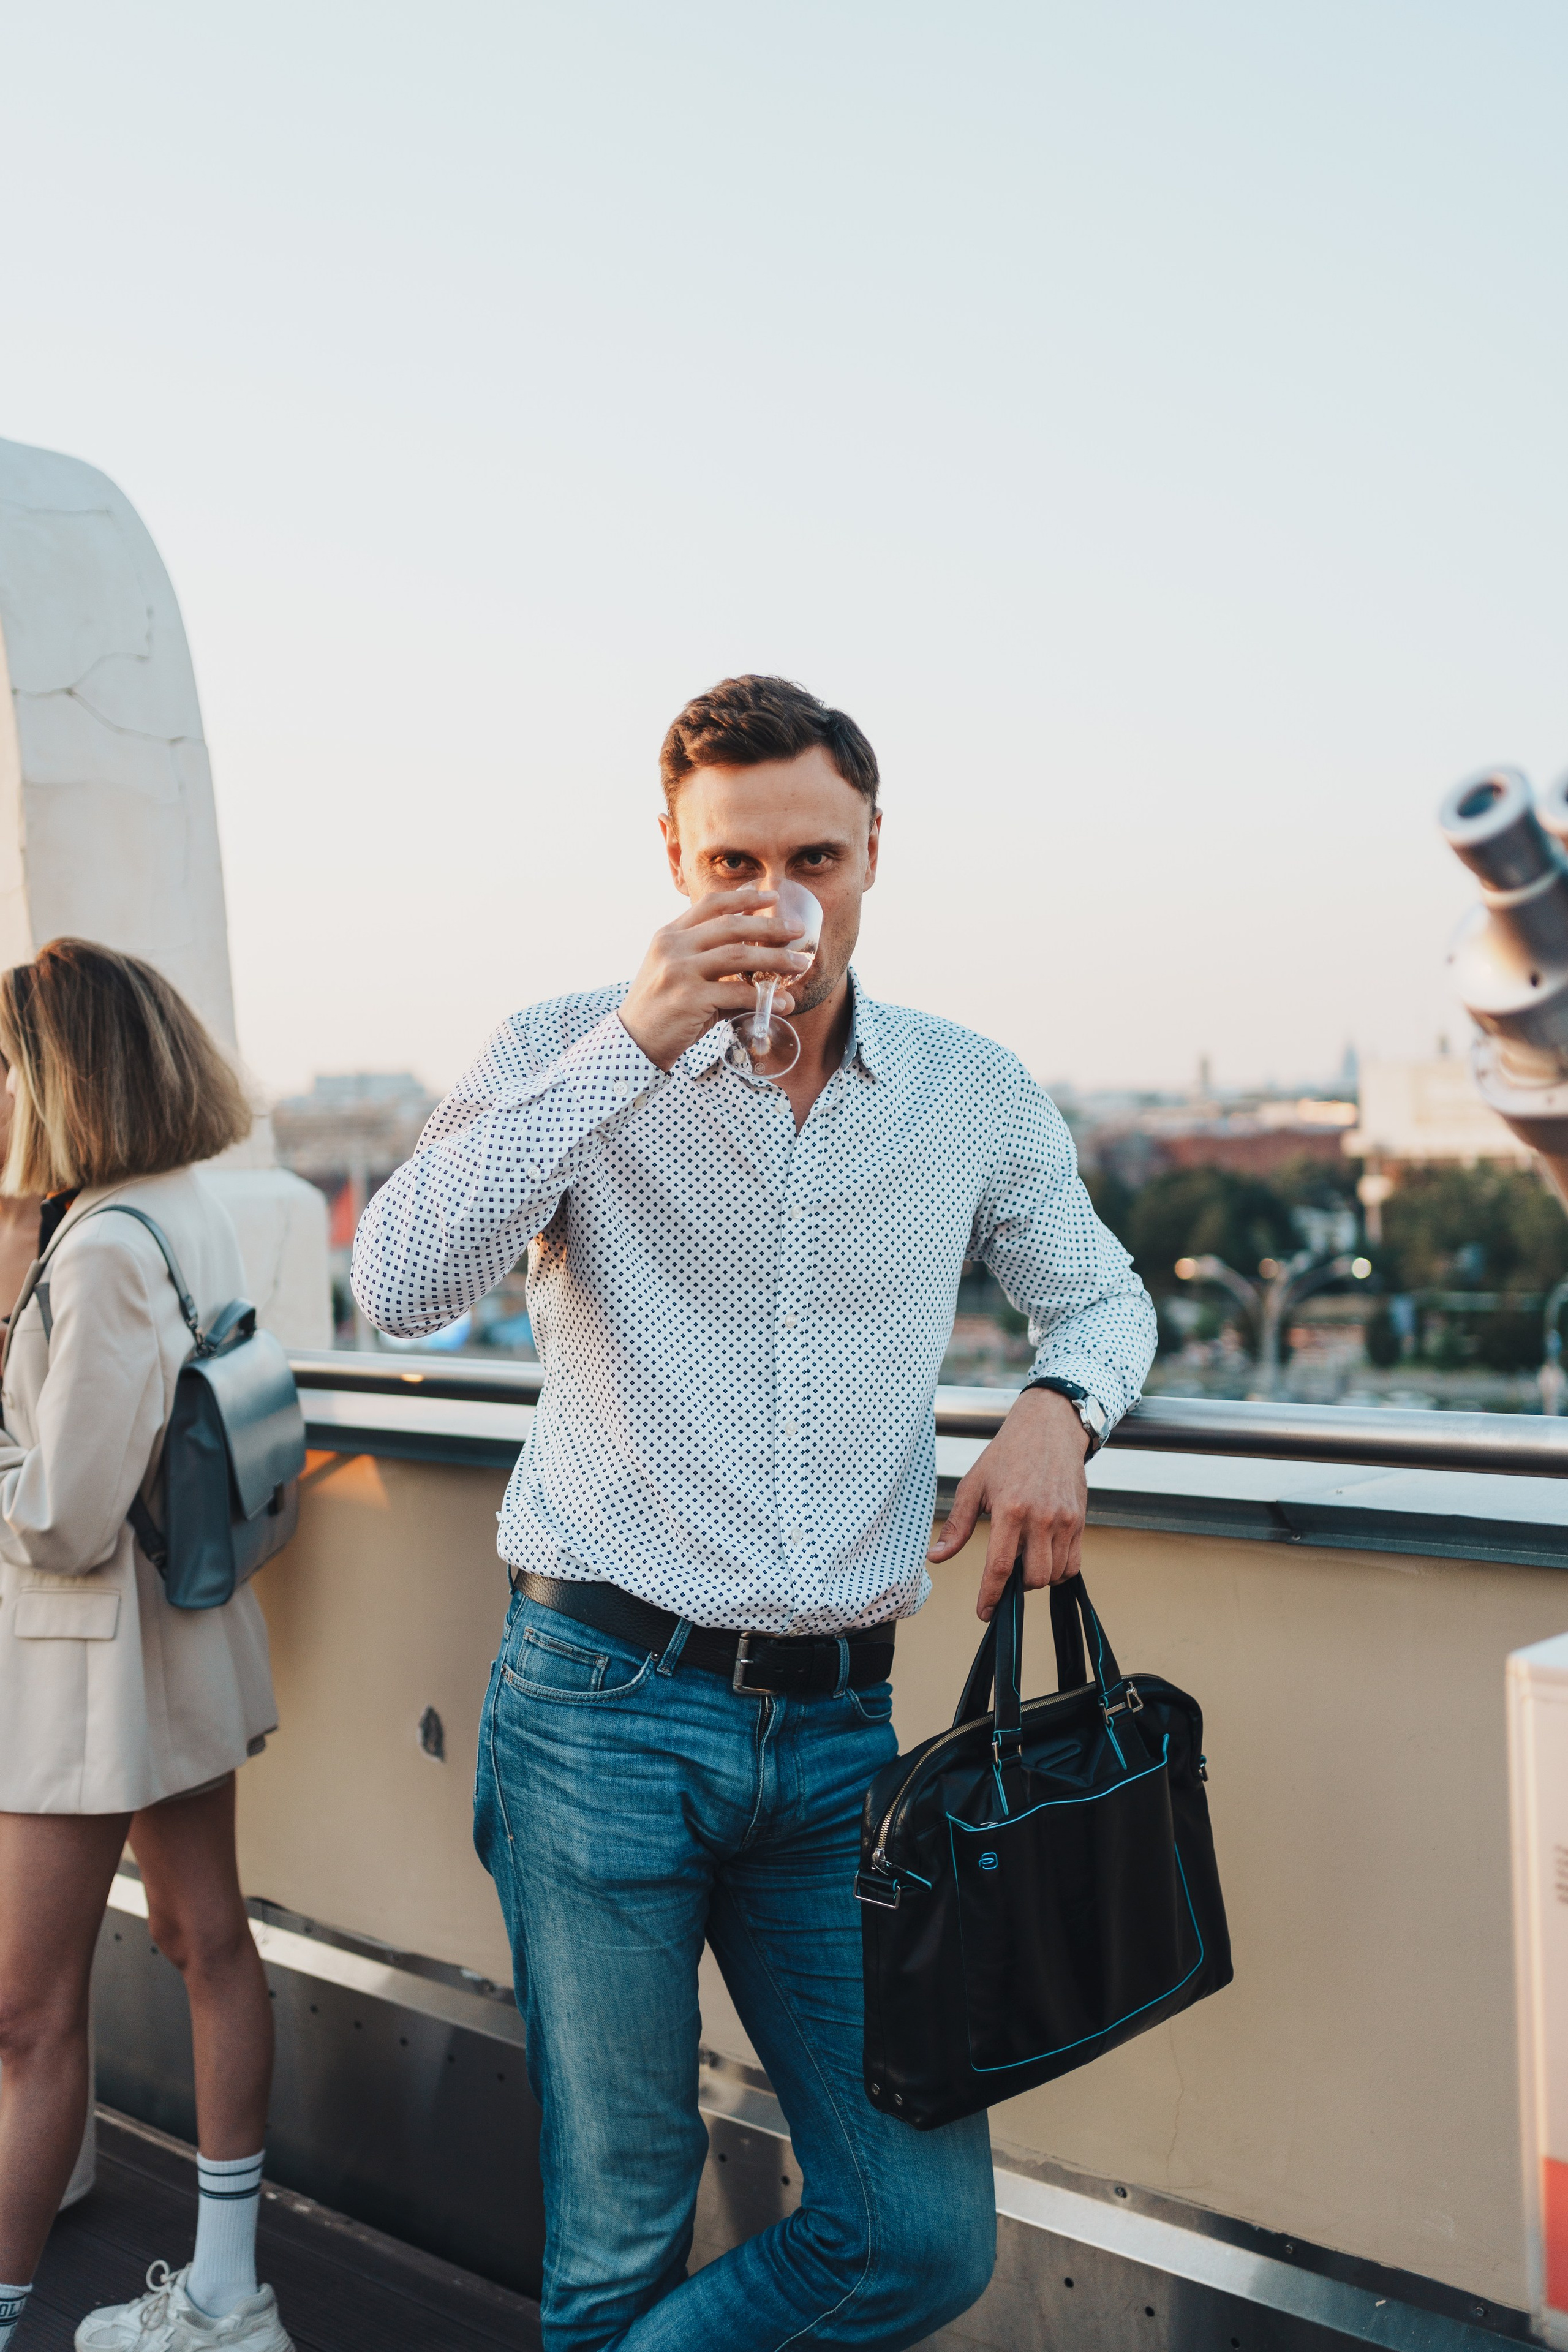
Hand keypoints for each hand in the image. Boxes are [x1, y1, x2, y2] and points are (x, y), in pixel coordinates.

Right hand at [618, 887, 815, 1071]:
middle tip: (797, 931)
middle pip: (731, 926)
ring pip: (739, 956)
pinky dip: (764, 997)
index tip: (771, 896)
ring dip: (775, 960)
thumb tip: (760, 966)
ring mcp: (679, 971)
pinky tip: (782, 1003)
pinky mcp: (689, 999)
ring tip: (799, 964)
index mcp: (669, 935)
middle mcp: (673, 947)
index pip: (711, 905)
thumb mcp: (679, 974)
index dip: (744, 897)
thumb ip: (712, 964)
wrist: (634, 1040)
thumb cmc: (661, 1008)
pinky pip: (736, 993)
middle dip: (769, 926)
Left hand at [927, 1385, 1088, 1618]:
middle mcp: (1041, 1518)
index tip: (984, 1612)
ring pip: (1055, 1574)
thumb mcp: (974, 1485)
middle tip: (1006, 1574)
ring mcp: (1065, 1520)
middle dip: (1017, 1586)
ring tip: (1024, 1560)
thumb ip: (957, 1526)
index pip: (1000, 1567)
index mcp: (1010, 1510)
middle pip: (1032, 1577)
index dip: (991, 1596)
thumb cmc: (1007, 1454)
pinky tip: (1044, 1558)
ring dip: (1038, 1578)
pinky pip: (1073, 1563)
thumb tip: (935, 1558)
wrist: (1050, 1428)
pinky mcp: (1080, 1520)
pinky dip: (1058, 1571)